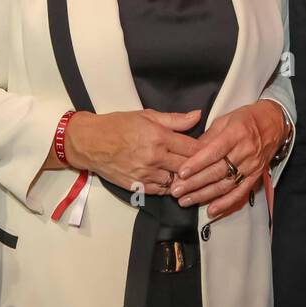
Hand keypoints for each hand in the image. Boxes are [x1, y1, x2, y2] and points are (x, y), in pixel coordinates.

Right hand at [62, 109, 201, 194]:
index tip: (215, 150)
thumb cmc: (117, 125)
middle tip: (210, 165)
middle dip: (200, 167)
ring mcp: (146, 174)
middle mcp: (155, 158)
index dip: (207, 150)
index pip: (193, 148)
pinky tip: (175, 182)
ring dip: (186, 179)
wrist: (90, 142)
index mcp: (159, 137)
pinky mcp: (138, 186)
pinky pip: (162, 191)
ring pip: (177, 182)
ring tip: (195, 176)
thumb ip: (174, 119)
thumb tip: (197, 115)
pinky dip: (171, 187)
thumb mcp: (147, 115)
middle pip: (188, 167)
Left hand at [169, 101, 284, 218]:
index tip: (181, 173)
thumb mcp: (225, 120)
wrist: (274, 124)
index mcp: (235, 134)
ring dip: (204, 195)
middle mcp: (244, 151)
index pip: (214, 152)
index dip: (197, 163)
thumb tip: (189, 152)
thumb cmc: (246, 119)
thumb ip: (208, 137)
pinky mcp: (255, 177)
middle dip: (195, 183)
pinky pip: (240, 193)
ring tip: (186, 201)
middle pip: (217, 171)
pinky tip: (211, 211)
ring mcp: (251, 166)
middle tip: (176, 191)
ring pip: (225, 185)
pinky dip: (226, 204)